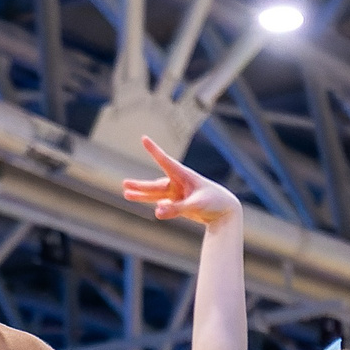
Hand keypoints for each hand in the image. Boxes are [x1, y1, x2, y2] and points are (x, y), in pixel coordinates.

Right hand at [121, 136, 241, 228]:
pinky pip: (164, 206)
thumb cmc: (214, 202)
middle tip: (124, 184)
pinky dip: (157, 207)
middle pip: (155, 184)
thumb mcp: (195, 205)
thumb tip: (157, 212)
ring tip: (126, 194)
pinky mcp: (180, 204)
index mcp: (183, 175)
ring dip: (142, 195)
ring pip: (156, 194)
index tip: (143, 138)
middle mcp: (178, 183)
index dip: (154, 150)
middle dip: (140, 185)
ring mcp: (178, 194)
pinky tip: (153, 208)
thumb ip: (176, 209)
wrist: (225, 211)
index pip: (165, 161)